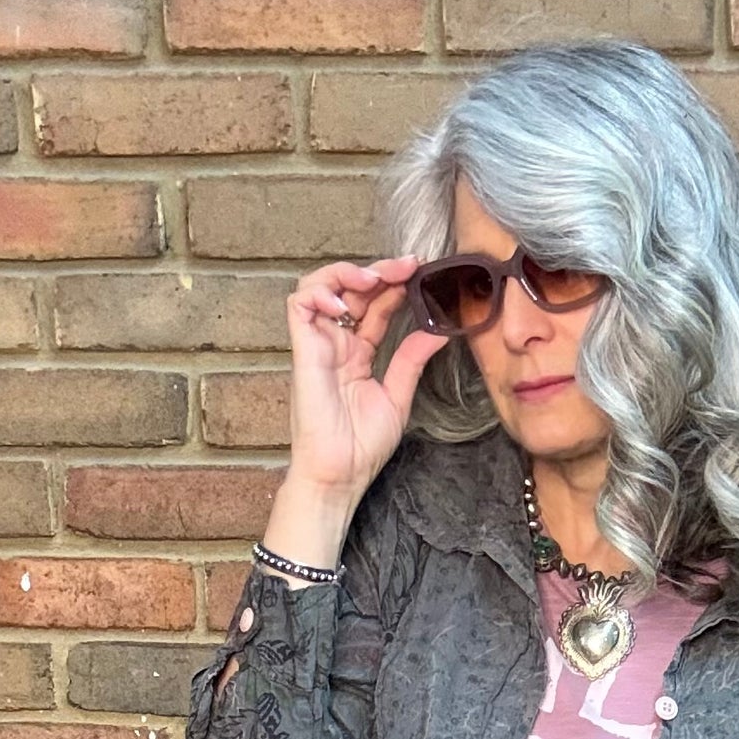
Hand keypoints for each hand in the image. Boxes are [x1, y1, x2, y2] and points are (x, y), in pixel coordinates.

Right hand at [285, 253, 450, 507]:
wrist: (340, 473)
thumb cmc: (362, 446)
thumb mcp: (398, 394)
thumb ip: (413, 357)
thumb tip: (441, 327)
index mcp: (358, 354)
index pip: (375, 306)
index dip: (395, 285)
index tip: (421, 274)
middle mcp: (336, 344)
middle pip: (352, 290)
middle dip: (380, 270)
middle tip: (408, 265)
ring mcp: (318, 345)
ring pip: (320, 286)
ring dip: (347, 274)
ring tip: (375, 279)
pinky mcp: (303, 350)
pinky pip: (298, 304)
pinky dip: (319, 291)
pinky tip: (346, 303)